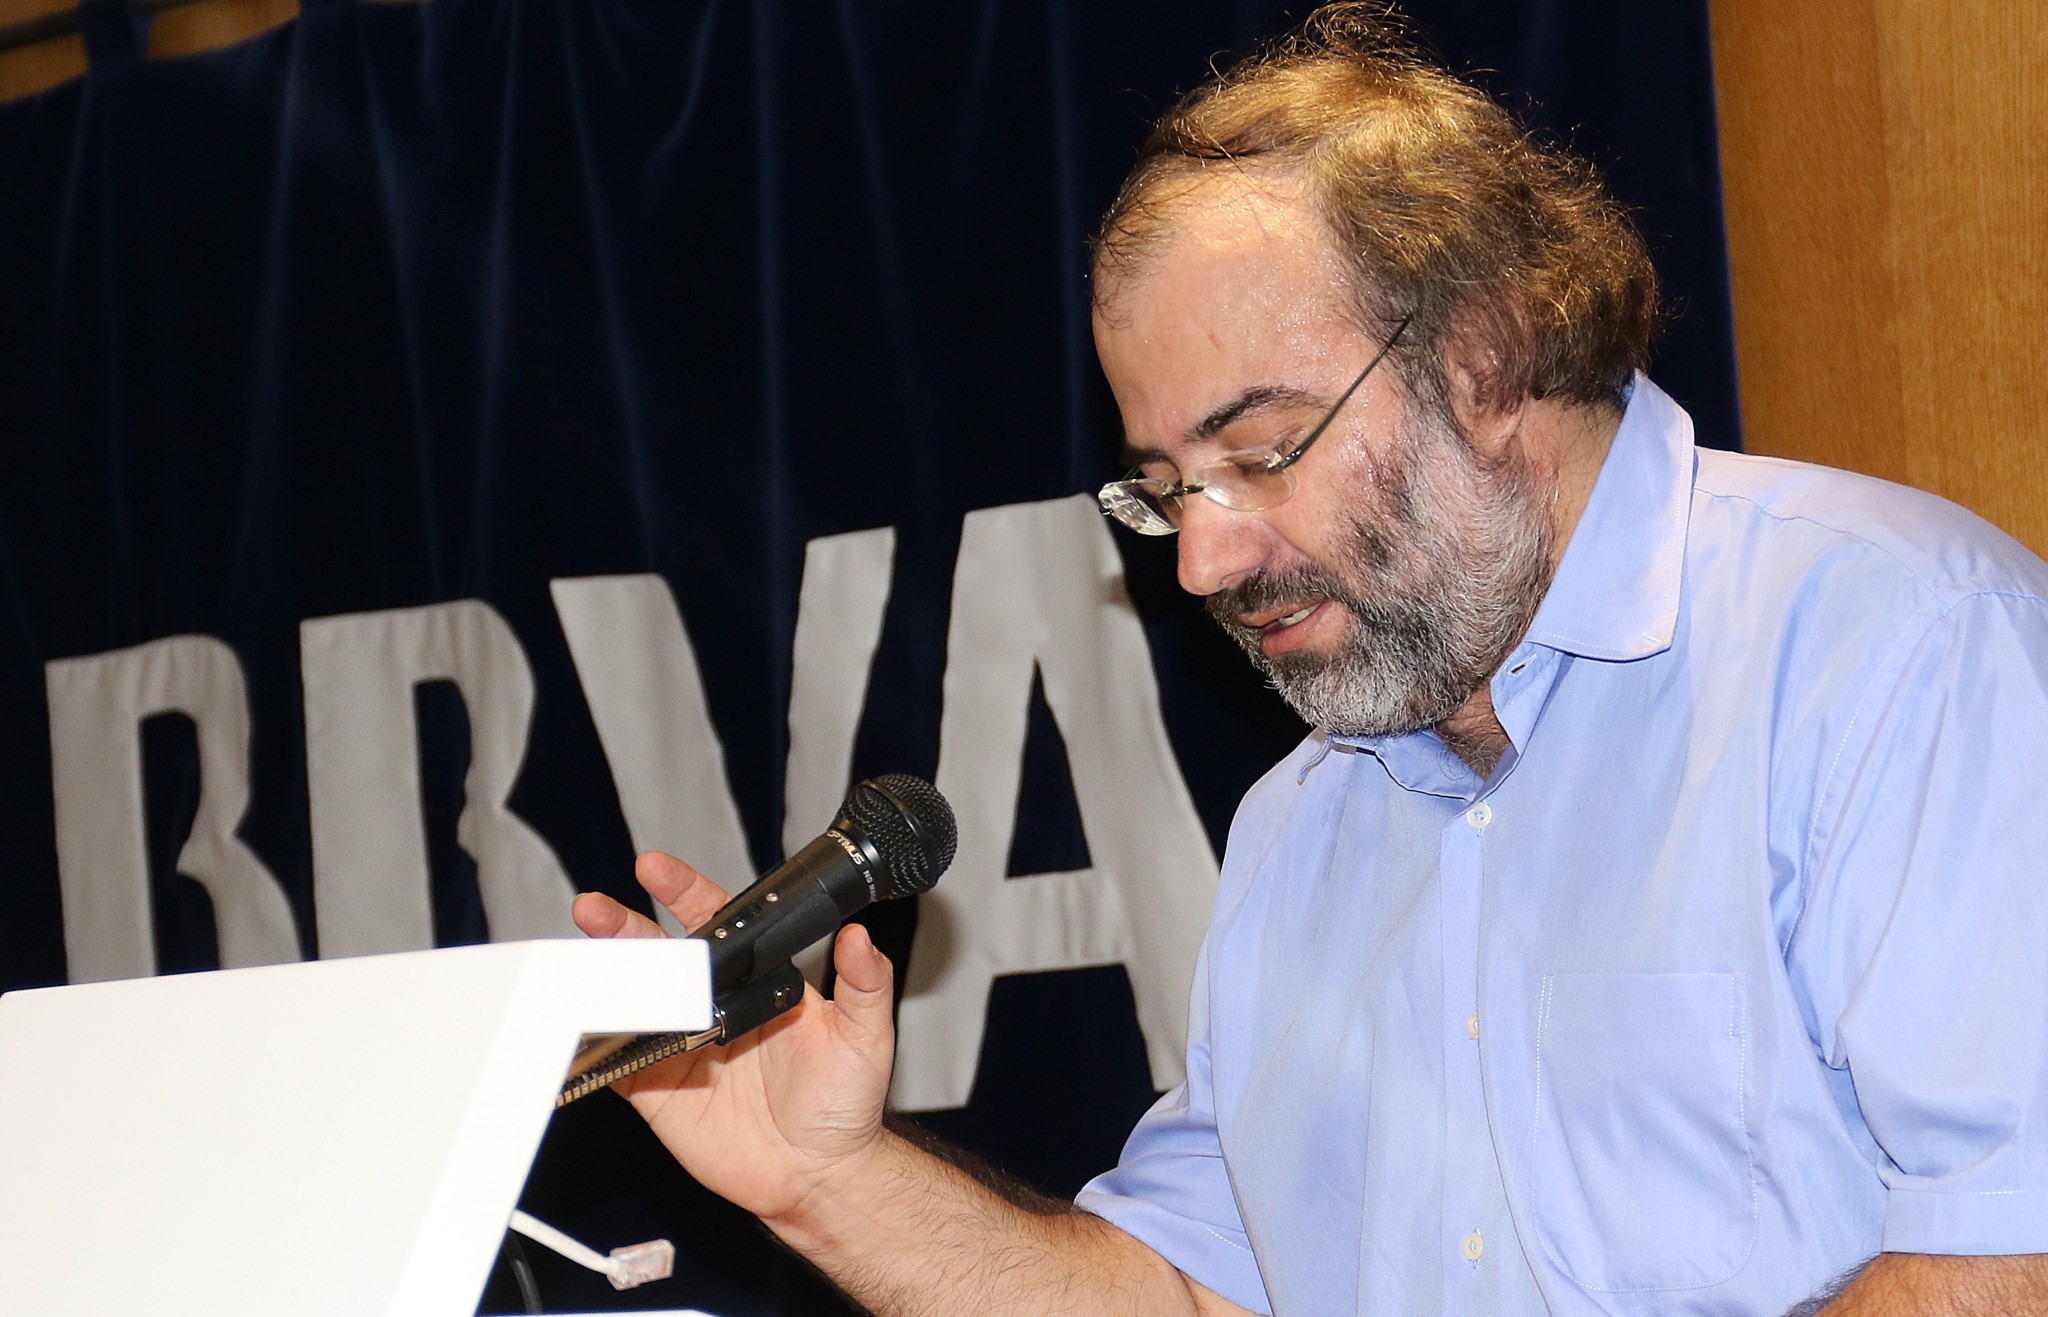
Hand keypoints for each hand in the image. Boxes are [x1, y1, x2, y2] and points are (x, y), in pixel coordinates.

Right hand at [571, 852, 898, 1226]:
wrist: (819, 1175)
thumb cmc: (845, 1103)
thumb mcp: (864, 1036)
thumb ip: (864, 984)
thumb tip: (859, 936)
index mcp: (756, 983)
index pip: (717, 924)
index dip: (684, 893)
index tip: (656, 869)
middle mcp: (714, 1007)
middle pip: (660, 957)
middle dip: (622, 928)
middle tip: (593, 909)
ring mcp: (682, 1047)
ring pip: (632, 1002)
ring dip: (601, 977)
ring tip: (575, 956)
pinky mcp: (657, 1092)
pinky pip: (616, 1063)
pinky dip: (592, 1046)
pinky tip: (573, 1024)